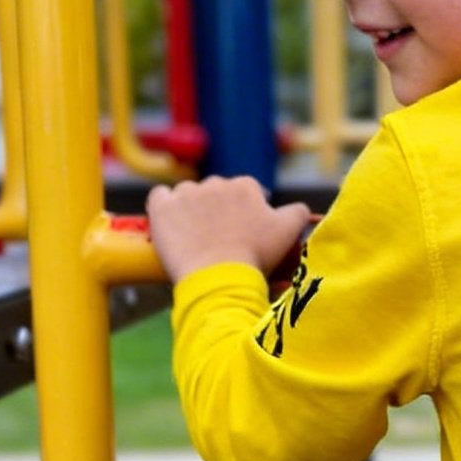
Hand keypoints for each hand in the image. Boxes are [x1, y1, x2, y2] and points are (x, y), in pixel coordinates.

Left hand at [146, 174, 312, 284]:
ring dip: (191, 210)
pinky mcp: (162, 206)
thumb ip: (298, 213)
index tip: (244, 233)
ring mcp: (186, 193)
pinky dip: (164, 207)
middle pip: (216, 194)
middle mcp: (215, 183)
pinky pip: (160, 196)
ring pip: (188, 195)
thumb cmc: (255, 256)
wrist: (218, 277)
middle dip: (218, 211)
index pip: (247, 193)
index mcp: (245, 186)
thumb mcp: (288, 233)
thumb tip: (301, 208)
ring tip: (194, 237)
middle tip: (220, 239)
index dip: (247, 213)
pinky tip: (170, 224)